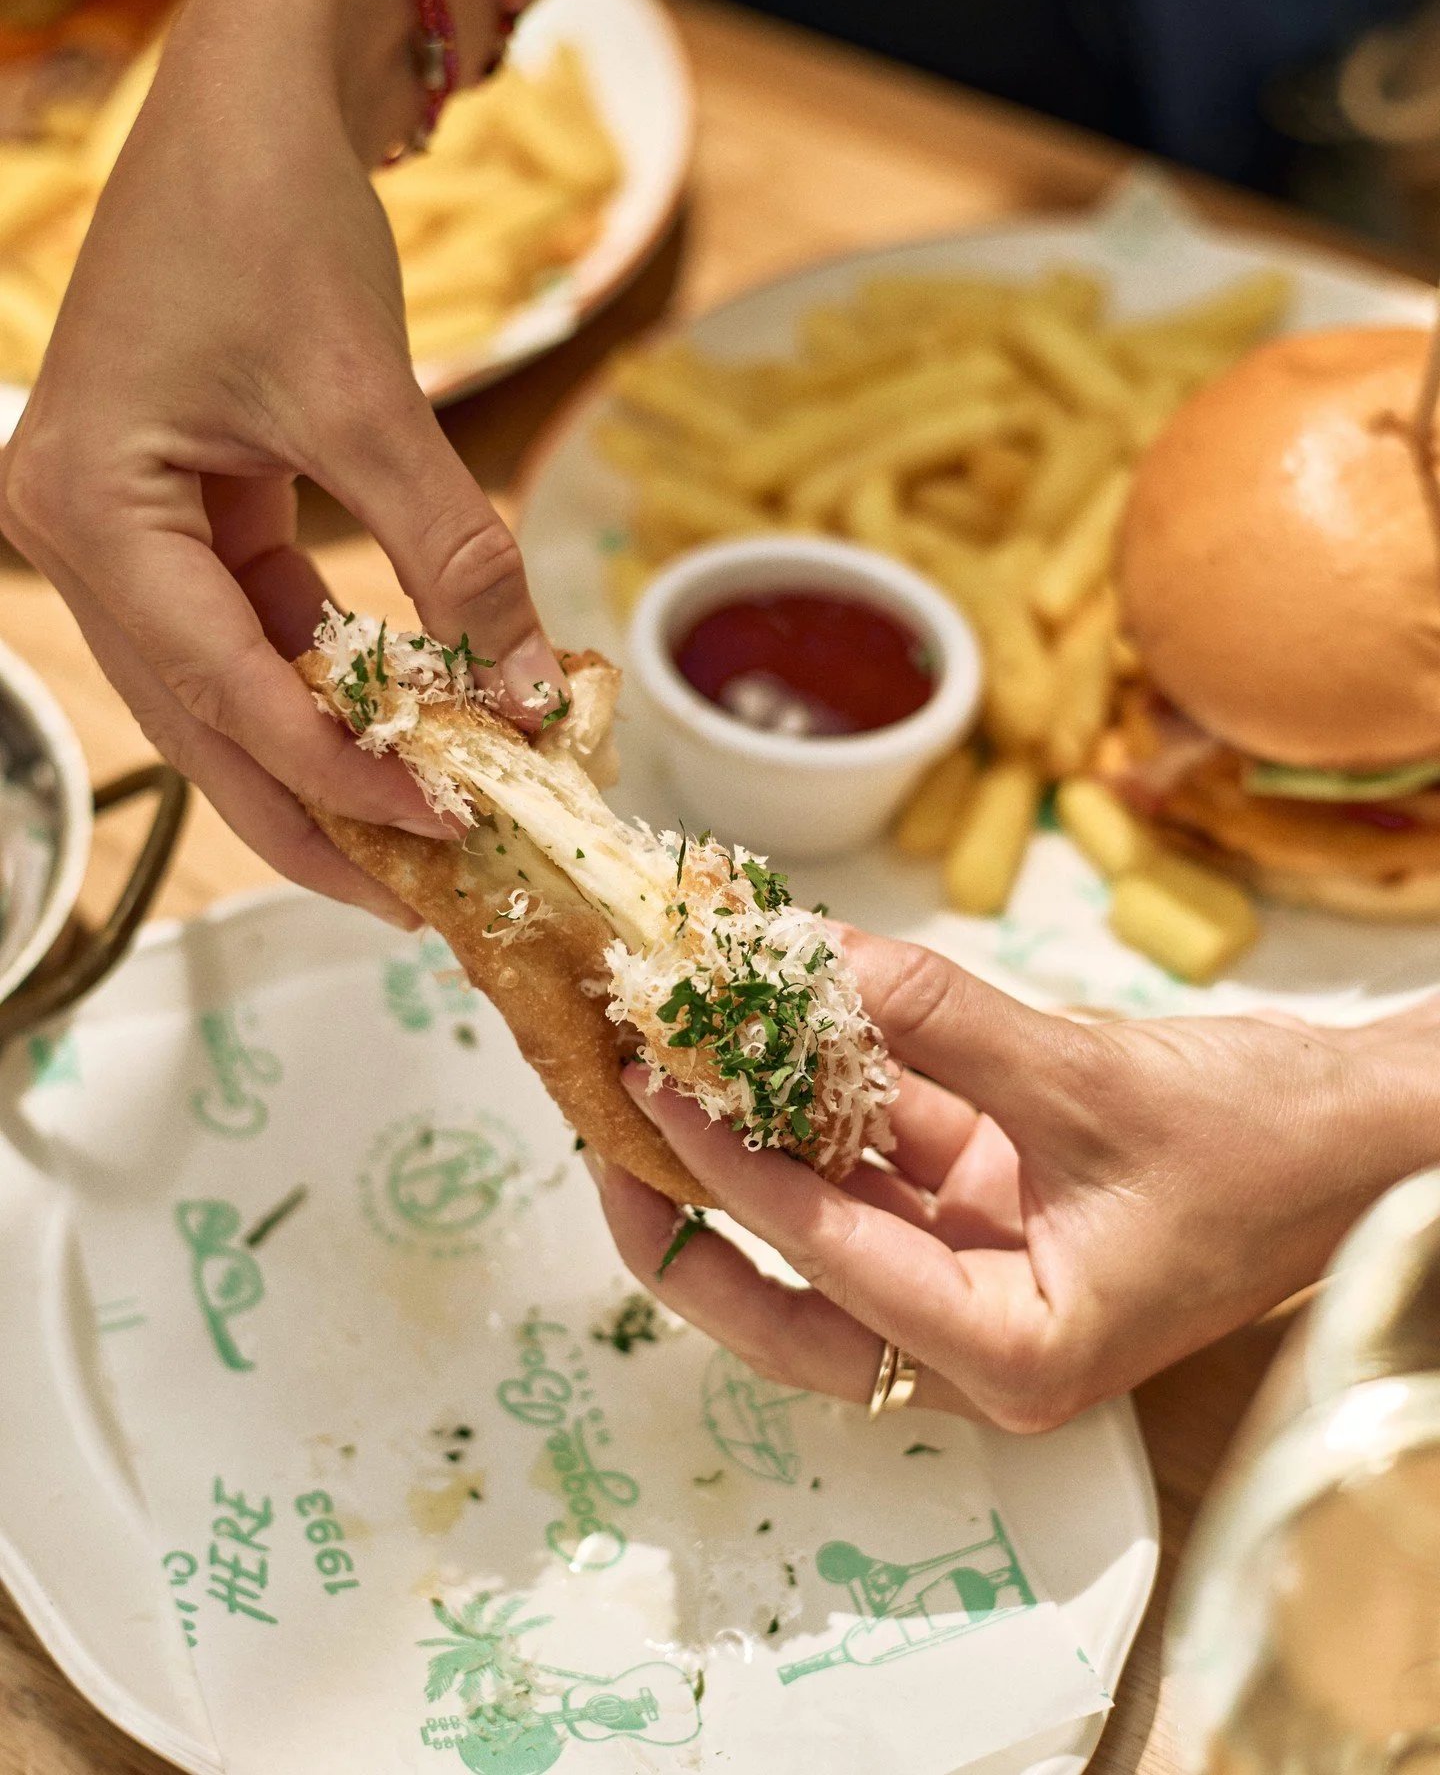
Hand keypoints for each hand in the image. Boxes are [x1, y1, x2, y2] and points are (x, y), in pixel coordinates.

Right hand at [0, 0, 563, 927]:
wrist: (246, 106)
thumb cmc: (272, 218)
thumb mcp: (368, 398)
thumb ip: (454, 551)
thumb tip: (531, 686)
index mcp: (93, 508)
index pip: (221, 687)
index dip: (335, 771)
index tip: (439, 826)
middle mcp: (85, 538)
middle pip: (204, 724)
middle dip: (314, 812)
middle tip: (414, 896)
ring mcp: (129, 534)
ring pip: (229, 693)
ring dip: (327, 760)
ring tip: (422, 833)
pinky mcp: (183, 521)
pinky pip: (256, 635)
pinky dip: (331, 685)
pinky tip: (404, 729)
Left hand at [588, 930, 1439, 1431]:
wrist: (1364, 1132)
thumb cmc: (1271, 1145)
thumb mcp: (1089, 1078)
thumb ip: (934, 1017)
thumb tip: (793, 959)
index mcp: (1013, 1357)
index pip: (831, 1268)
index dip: (730, 1175)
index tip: (649, 1089)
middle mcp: (974, 1334)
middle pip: (786, 1300)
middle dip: (688, 1214)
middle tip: (604, 1124)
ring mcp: (972, 1270)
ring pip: (819, 1222)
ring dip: (745, 1139)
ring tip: (656, 1058)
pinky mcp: (980, 1207)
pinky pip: (875, 1159)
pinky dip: (821, 1097)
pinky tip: (762, 1030)